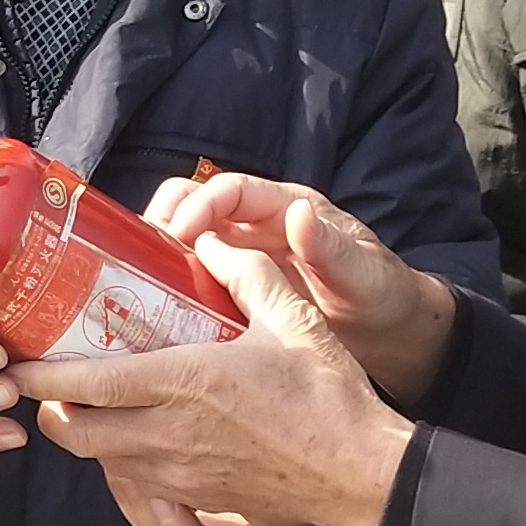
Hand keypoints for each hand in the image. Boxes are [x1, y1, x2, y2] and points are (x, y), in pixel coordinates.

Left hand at [10, 231, 414, 525]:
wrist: (359, 473)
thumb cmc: (329, 395)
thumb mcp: (293, 318)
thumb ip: (245, 273)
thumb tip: (210, 242)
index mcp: (185, 382)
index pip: (90, 386)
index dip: (43, 377)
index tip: (18, 361)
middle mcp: (169, 433)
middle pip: (76, 432)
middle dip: (49, 407)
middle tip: (44, 379)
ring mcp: (178, 472)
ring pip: (99, 459)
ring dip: (82, 432)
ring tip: (83, 401)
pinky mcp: (194, 496)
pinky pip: (134, 478)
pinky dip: (118, 455)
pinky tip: (135, 428)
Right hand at [146, 173, 456, 402]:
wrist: (392, 335)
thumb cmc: (382, 295)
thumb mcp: (362, 274)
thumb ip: (329, 248)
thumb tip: (298, 213)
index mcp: (285, 208)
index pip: (229, 190)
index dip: (198, 204)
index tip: (176, 233)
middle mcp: (258, 225)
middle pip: (193, 205)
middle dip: (161, 222)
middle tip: (137, 257)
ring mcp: (243, 258)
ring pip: (185, 242)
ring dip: (157, 255)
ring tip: (132, 283)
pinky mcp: (235, 291)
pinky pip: (192, 279)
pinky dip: (168, 288)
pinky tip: (153, 313)